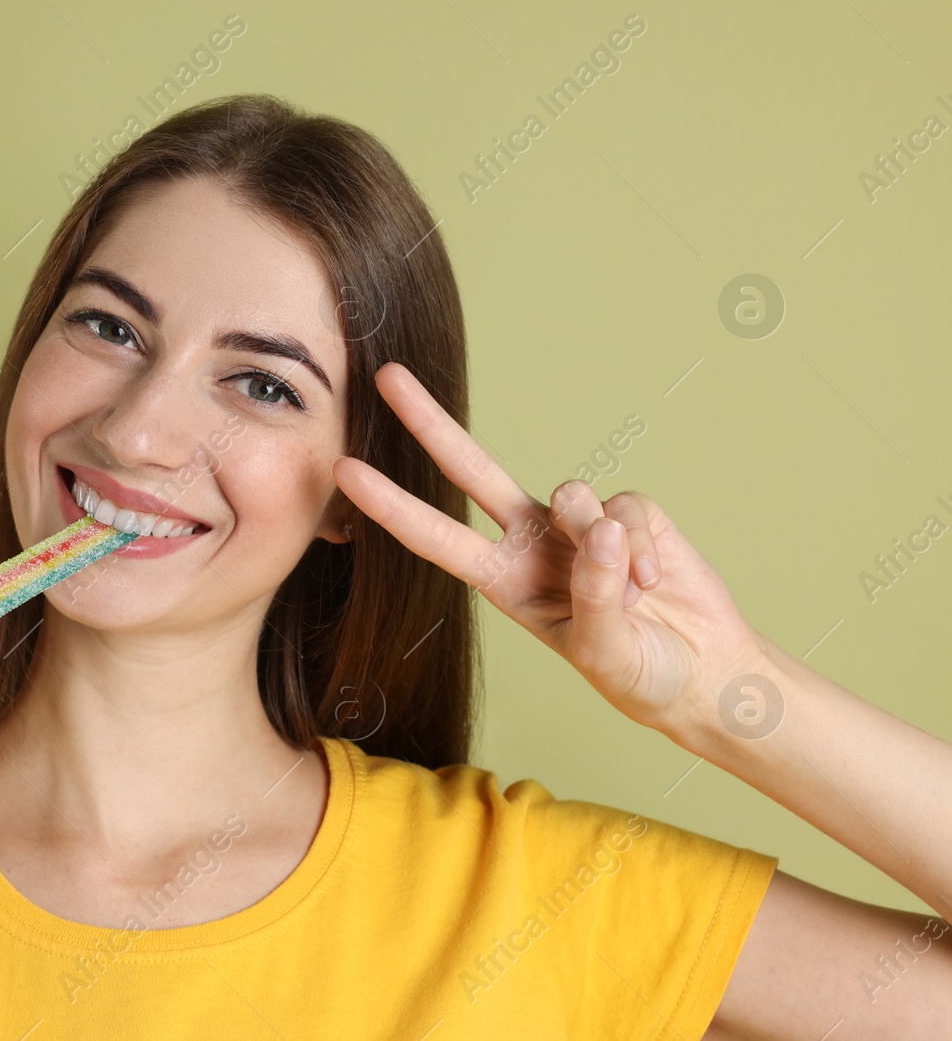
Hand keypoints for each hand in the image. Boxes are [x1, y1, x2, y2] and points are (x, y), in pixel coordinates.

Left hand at [331, 362, 766, 736]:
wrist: (702, 672)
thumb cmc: (637, 671)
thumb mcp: (604, 651)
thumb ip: (595, 595)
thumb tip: (598, 529)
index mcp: (502, 580)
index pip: (434, 536)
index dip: (390, 504)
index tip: (344, 472)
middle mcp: (530, 541)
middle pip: (471, 469)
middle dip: (430, 422)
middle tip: (388, 376)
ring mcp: (578, 522)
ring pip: (570, 495)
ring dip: (601, 545)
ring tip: (633, 597)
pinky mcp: (631, 512)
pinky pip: (627, 509)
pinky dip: (644, 548)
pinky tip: (657, 582)